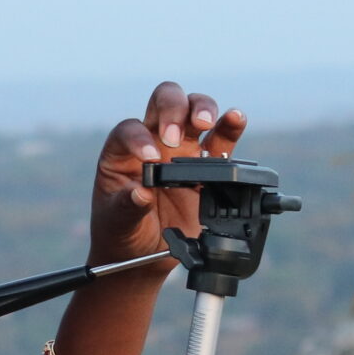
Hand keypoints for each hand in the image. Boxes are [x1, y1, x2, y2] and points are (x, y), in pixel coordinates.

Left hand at [89, 82, 248, 264]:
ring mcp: (182, 148)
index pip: (129, 129)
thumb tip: (140, 193)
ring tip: (205, 124)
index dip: (139, 138)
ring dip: (201, 108)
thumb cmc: (123, 231)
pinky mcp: (208, 163)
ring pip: (194, 109)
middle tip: (174, 138)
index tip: (150, 159)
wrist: (145, 253)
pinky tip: (237, 118)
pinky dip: (231, 125)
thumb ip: (127, 207)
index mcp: (122, 151)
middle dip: (172, 108)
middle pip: (163, 100)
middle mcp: (153, 140)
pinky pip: (222, 137)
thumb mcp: (117, 222)